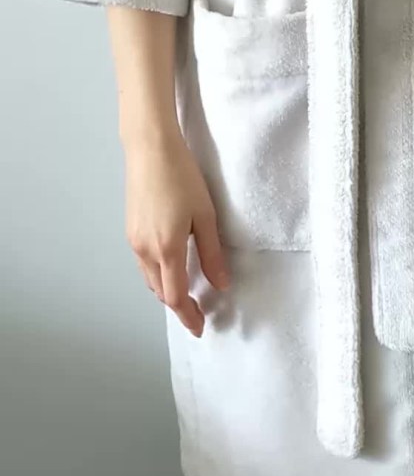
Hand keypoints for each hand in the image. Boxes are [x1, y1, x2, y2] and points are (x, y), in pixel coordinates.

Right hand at [124, 130, 230, 337]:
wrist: (150, 149)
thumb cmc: (181, 177)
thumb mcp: (205, 216)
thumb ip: (212, 254)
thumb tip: (220, 285)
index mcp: (166, 249)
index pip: (175, 296)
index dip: (188, 315)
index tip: (201, 327)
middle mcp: (145, 250)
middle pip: (160, 291)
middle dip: (179, 305)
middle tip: (199, 312)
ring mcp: (134, 240)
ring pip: (150, 278)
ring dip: (167, 290)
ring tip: (188, 293)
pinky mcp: (131, 229)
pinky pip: (144, 264)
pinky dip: (158, 274)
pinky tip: (172, 267)